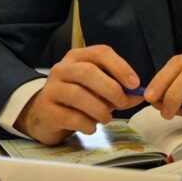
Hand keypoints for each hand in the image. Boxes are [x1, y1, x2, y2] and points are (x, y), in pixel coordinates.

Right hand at [14, 44, 145, 144]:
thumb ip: (119, 92)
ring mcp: (51, 89)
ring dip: (99, 109)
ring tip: (106, 118)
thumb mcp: (98, 91)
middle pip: (88, 71)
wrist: (42, 115)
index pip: (100, 53)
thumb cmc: (74, 100)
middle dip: (111, 88)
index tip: (134, 83)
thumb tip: (139, 95)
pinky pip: (71, 117)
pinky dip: (87, 124)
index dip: (120, 66)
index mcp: (77, 58)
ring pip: (78, 94)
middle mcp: (62, 69)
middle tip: (123, 103)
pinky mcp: (47, 111)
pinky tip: (91, 127)